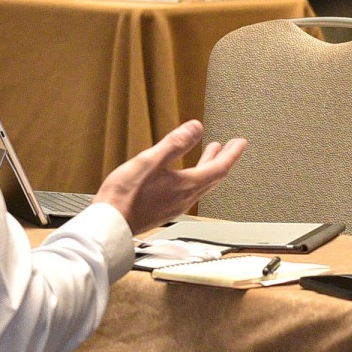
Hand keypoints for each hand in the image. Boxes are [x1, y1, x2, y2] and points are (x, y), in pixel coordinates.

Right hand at [93, 120, 246, 233]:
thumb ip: (175, 143)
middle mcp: (186, 198)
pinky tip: (185, 174)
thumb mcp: (151, 160)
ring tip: (210, 155)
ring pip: (202, 185)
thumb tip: (196, 128)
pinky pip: (189, 192)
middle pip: (213, 178)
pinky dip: (195, 178)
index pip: (219, 168)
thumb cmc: (126, 195)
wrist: (110, 223)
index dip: (232, 154)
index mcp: (187, 185)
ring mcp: (176, 206)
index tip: (241, 143)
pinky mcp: (165, 210)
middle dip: (223, 159)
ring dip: (209, 168)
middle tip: (231, 147)